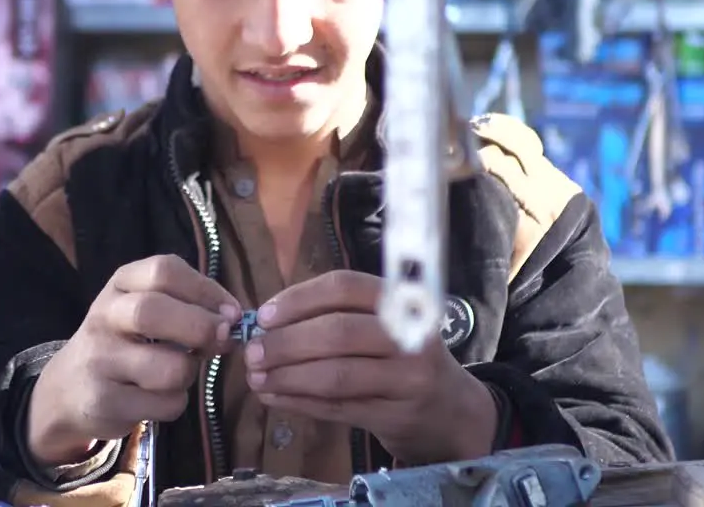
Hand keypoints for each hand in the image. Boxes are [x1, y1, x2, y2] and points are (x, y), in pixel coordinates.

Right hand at [28, 255, 240, 465]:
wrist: (68, 389)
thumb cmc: (123, 343)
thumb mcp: (146, 311)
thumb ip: (188, 307)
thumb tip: (236, 320)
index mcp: (120, 284)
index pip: (164, 270)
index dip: (206, 290)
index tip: (232, 312)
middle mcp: (103, 316)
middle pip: (153, 311)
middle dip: (201, 327)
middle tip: (225, 339)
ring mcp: (99, 360)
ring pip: (169, 367)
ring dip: (190, 373)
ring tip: (179, 373)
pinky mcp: (103, 401)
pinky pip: (165, 404)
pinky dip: (175, 403)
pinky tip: (157, 398)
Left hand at [244, 271, 497, 464]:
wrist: (451, 410)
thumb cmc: (402, 356)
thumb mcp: (384, 323)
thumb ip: (336, 315)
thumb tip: (265, 321)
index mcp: (402, 299)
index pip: (344, 287)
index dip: (299, 299)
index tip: (264, 316)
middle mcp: (410, 335)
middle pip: (337, 333)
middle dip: (286, 344)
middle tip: (252, 353)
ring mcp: (407, 378)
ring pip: (335, 376)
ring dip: (287, 377)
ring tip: (256, 378)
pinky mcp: (397, 416)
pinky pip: (338, 408)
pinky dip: (299, 402)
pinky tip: (274, 397)